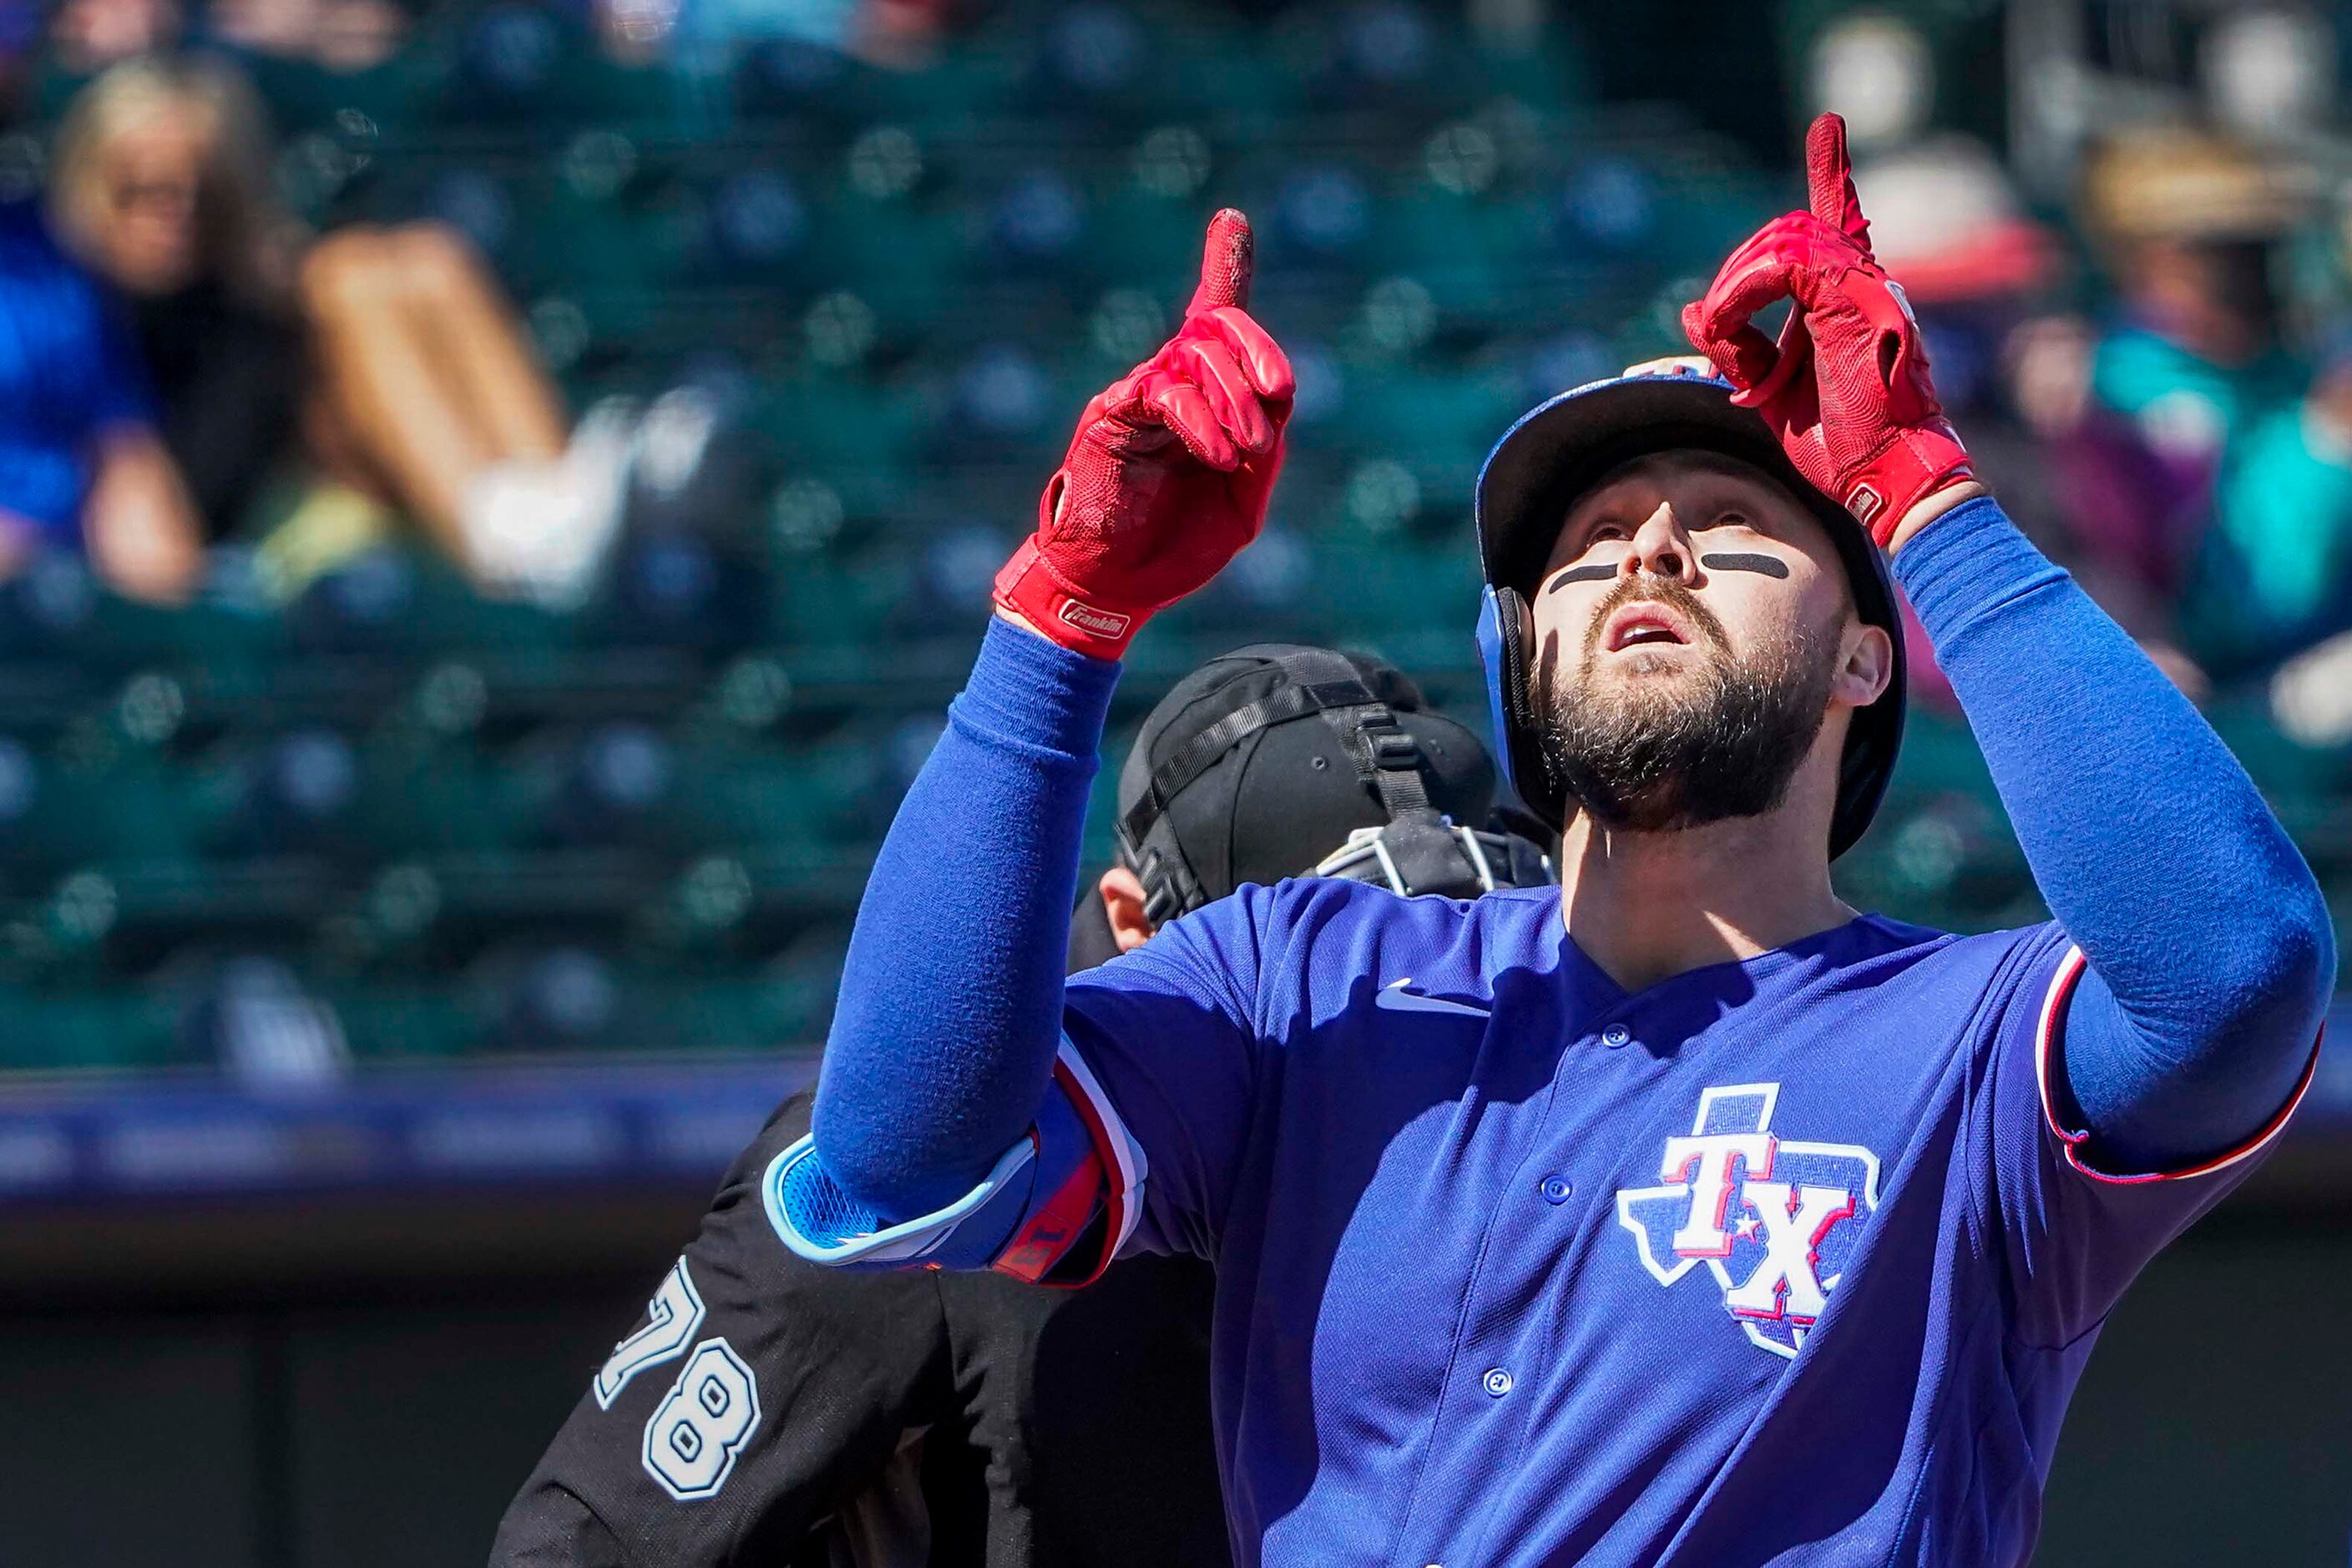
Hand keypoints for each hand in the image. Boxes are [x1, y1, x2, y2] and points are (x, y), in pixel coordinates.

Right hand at [993, 209, 1293, 658]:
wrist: (1116, 589)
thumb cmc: (1177, 546)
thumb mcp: (1243, 500)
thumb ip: (1265, 448)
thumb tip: (1275, 404)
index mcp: (1203, 398)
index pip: (1213, 318)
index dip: (1223, 264)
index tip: (1231, 218)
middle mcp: (1168, 382)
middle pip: (1220, 327)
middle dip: (1259, 355)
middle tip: (1279, 404)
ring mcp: (1138, 395)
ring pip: (1196, 354)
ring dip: (1236, 398)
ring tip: (1246, 451)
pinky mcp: (1112, 415)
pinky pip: (1164, 391)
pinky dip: (1200, 418)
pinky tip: (1220, 453)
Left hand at [1680, 113, 1973, 548]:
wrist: (1885, 478)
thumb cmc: (1842, 443)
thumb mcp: (1774, 390)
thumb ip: (1739, 348)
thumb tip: (1694, 313)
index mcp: (1851, 299)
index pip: (1837, 222)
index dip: (1832, 173)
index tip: (1827, 127)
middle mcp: (1863, 283)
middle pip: (1790, 232)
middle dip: (1738, 269)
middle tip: (1718, 323)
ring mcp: (1863, 287)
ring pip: (1786, 240)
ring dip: (1736, 283)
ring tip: (1723, 330)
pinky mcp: (1852, 299)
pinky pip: (1784, 264)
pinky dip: (1743, 292)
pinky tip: (1728, 323)